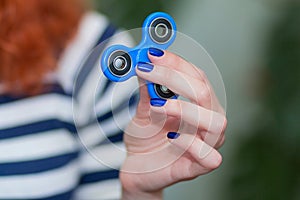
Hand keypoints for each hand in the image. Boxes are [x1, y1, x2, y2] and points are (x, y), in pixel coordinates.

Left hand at [120, 48, 226, 199]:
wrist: (136, 167)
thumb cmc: (145, 137)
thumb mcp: (142, 110)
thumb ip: (147, 89)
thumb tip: (143, 61)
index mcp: (198, 105)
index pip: (197, 77)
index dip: (176, 63)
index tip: (152, 54)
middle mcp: (207, 122)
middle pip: (205, 93)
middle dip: (175, 78)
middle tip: (147, 71)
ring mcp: (205, 145)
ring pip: (215, 122)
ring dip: (185, 109)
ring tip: (157, 107)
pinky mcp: (197, 168)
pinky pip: (210, 157)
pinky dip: (190, 143)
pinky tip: (171, 137)